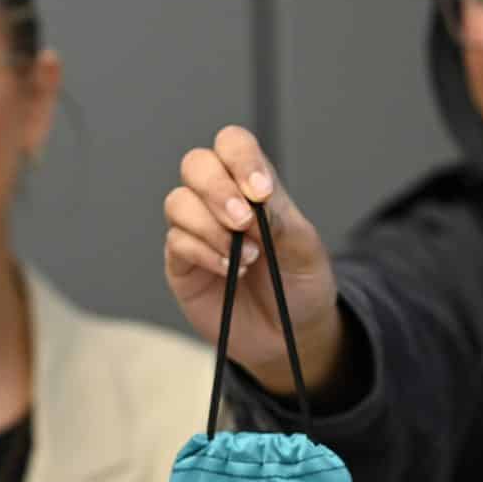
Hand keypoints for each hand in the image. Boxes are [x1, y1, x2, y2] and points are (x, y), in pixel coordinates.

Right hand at [163, 124, 342, 396]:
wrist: (288, 336)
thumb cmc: (298, 285)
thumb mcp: (305, 250)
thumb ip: (282, 220)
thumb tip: (257, 199)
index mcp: (253, 185)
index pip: (233, 145)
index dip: (241, 159)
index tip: (260, 192)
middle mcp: (219, 201)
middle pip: (196, 164)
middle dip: (218, 189)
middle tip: (244, 222)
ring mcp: (196, 230)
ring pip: (178, 201)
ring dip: (211, 227)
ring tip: (244, 257)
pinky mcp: (181, 262)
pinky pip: (176, 242)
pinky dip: (204, 253)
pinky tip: (229, 270)